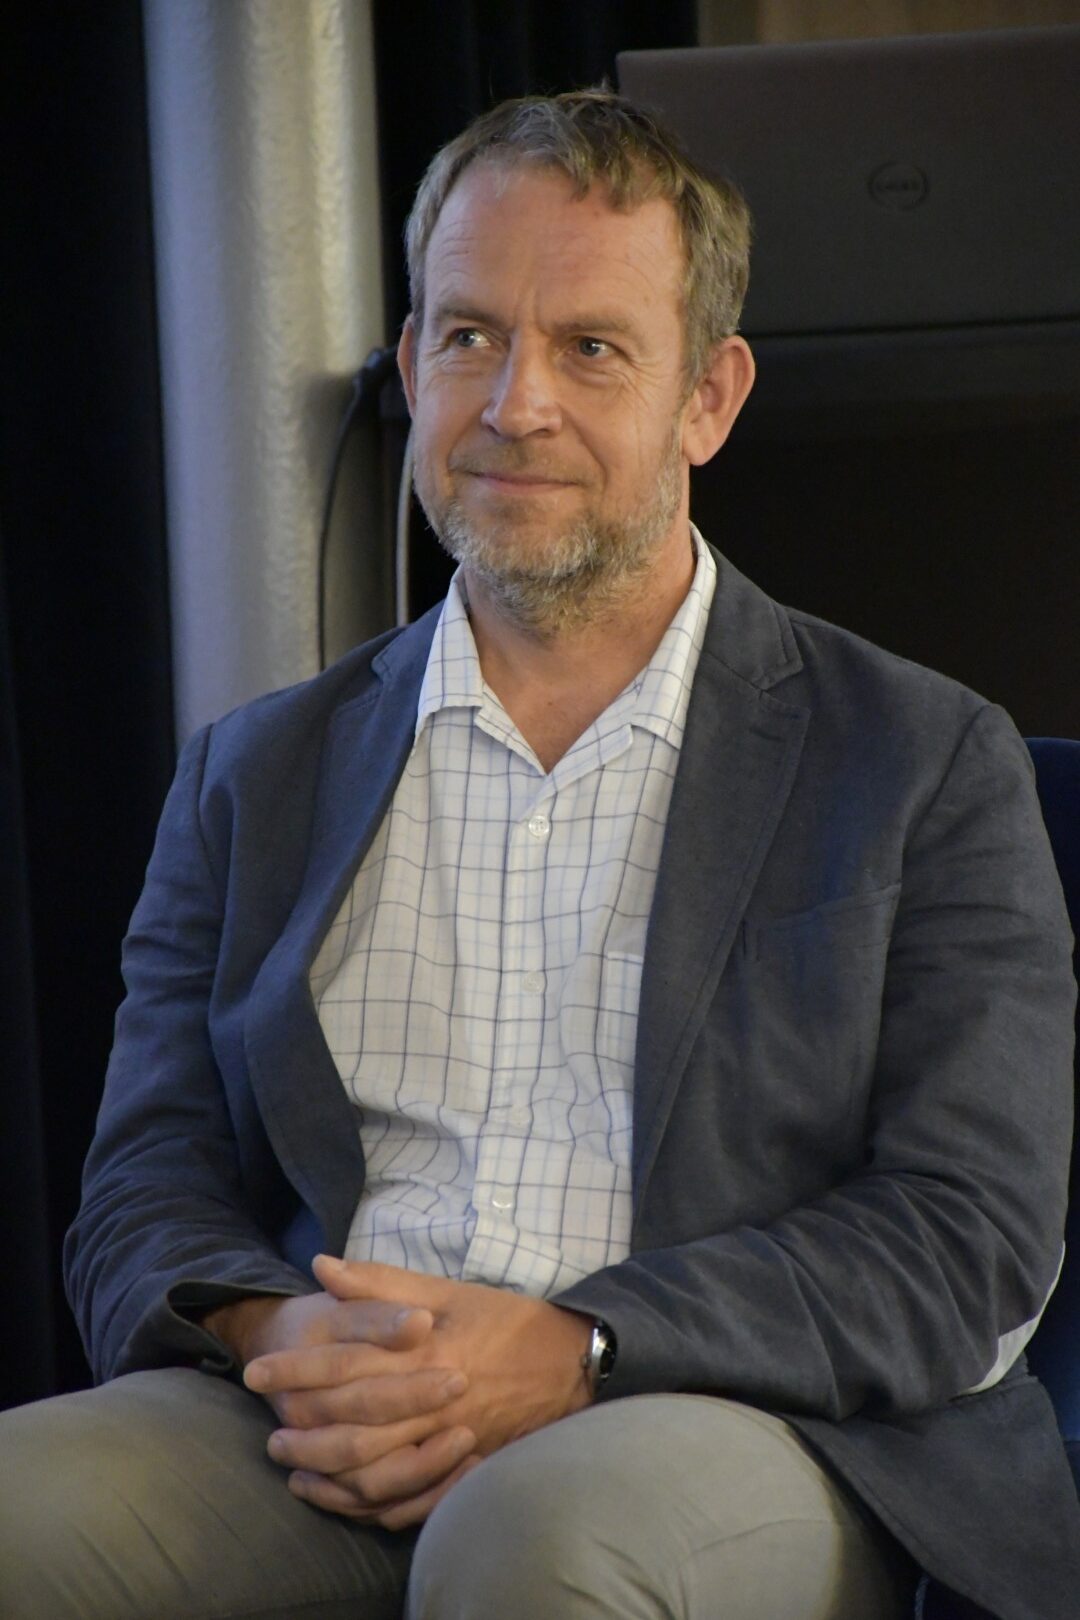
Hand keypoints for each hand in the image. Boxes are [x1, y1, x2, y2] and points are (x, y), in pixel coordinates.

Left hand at [245, 1256, 593, 1527]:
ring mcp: (447, 1442)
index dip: (295, 1369)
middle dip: (301, 1425)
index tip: (255, 1371)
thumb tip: (321, 1267)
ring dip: (325, 1471)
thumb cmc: (505, 1320)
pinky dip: (366, 1504)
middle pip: (350, 1426)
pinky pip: (405, 1500)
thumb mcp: (446, 1291)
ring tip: (291, 1463)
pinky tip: (338, 1495)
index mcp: (424, 1352)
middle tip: (266, 1423)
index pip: (344, 1364)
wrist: (570, 1363)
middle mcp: (432, 1401)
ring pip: (373, 1472)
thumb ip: (381, 1282)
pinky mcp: (460, 1468)